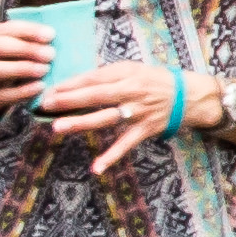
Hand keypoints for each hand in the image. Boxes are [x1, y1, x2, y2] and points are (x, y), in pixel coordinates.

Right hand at [0, 18, 56, 112]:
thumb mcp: (5, 49)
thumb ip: (23, 42)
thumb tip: (52, 36)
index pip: (5, 29)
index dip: (28, 31)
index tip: (51, 34)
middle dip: (25, 49)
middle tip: (50, 54)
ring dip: (22, 69)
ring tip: (45, 69)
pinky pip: (0, 95)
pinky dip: (21, 91)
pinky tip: (39, 87)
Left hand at [39, 56, 184, 176]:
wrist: (189, 96)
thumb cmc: (157, 80)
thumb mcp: (134, 69)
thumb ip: (109, 75)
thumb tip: (77, 83)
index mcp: (127, 74)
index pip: (94, 78)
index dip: (71, 84)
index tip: (49, 89)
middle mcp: (132, 91)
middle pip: (96, 96)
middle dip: (69, 100)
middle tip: (46, 104)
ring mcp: (138, 112)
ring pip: (106, 118)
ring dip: (81, 123)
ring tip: (59, 127)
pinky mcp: (145, 129)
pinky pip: (126, 144)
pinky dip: (112, 156)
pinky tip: (96, 168)